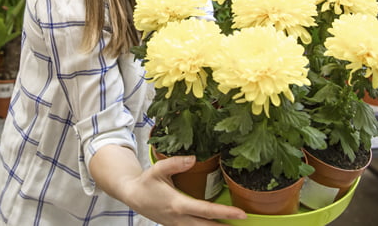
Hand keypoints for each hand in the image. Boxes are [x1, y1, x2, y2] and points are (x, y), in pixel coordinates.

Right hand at [125, 155, 246, 225]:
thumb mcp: (158, 169)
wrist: (132, 196)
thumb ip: (175, 163)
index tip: (241, 214)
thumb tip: (193, 158)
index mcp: (177, 204)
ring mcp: (178, 225)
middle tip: (245, 224)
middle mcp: (180, 218)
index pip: (206, 210)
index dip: (225, 213)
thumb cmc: (146, 182)